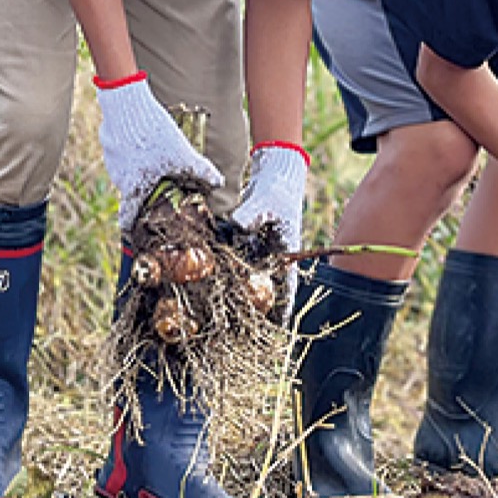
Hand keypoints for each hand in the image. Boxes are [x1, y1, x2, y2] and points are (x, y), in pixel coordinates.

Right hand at [95, 73, 223, 230]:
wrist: (128, 103)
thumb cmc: (155, 134)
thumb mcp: (183, 154)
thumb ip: (200, 171)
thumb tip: (218, 183)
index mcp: (135, 187)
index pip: (127, 216)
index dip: (129, 226)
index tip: (130, 233)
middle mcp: (119, 178)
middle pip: (131, 192)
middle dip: (143, 191)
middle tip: (157, 186)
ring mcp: (111, 160)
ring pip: (126, 172)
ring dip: (138, 169)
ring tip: (154, 158)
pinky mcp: (108, 143)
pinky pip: (120, 154)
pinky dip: (132, 153)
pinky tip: (144, 141)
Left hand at [231, 142, 309, 314]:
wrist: (274, 172)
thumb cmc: (277, 188)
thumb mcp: (265, 201)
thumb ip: (251, 216)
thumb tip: (237, 225)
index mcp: (286, 249)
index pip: (286, 285)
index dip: (283, 307)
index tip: (278, 326)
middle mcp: (273, 253)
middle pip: (265, 285)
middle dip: (255, 304)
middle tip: (239, 325)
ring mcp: (259, 247)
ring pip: (248, 273)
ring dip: (238, 287)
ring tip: (220, 310)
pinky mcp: (246, 239)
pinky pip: (237, 257)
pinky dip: (227, 266)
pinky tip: (211, 278)